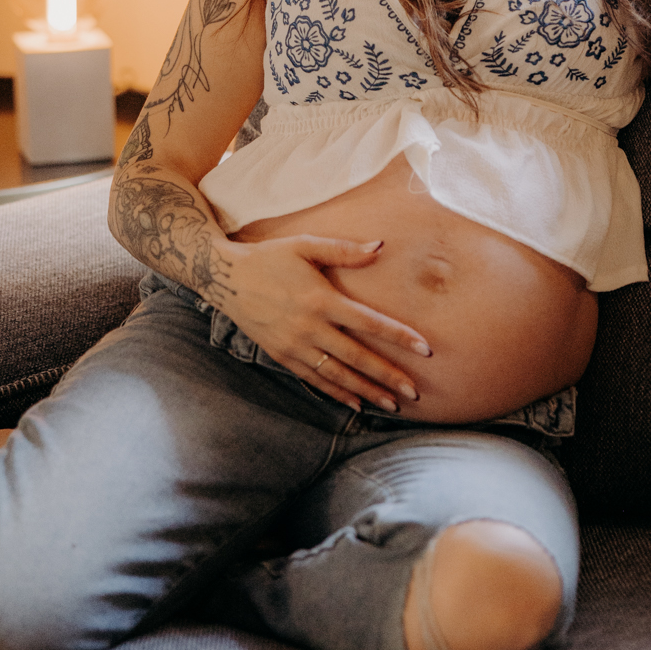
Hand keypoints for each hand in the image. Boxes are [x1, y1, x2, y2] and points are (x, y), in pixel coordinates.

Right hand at [216, 232, 431, 412]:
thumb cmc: (270, 257)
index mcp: (320, 299)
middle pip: (357, 357)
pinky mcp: (282, 356)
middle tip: (415, 391)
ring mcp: (294, 346)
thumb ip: (344, 250)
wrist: (225, 278)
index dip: (399, 336)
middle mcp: (309, 327)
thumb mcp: (305, 245)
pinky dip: (336, 393)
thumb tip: (381, 247)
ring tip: (393, 403)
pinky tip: (356, 403)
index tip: (425, 348)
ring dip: (366, 391)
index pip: (369, 322)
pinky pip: (314, 380)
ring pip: (337, 375)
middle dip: (388, 375)